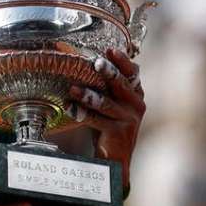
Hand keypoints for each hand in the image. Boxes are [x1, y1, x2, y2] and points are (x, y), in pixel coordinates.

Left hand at [66, 49, 145, 187]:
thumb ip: (103, 85)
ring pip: (106, 103)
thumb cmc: (109, 124)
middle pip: (121, 84)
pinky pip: (97, 120)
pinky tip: (69, 107)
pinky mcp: (119, 132)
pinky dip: (81, 113)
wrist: (116, 156)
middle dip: (108, 72)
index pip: (132, 73)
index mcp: (136, 94)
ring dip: (88, 95)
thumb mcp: (110, 102)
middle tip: (96, 62)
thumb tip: (79, 59)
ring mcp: (129, 119)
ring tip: (73, 89)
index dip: (122, 60)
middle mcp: (136, 104)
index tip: (110, 49)